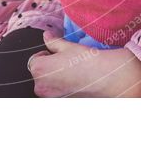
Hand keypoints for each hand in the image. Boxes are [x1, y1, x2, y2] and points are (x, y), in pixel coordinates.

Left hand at [26, 31, 140, 96]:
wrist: (105, 78)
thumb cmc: (86, 60)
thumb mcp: (68, 47)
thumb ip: (53, 42)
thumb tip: (46, 36)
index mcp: (39, 69)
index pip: (34, 61)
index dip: (46, 56)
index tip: (58, 55)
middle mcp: (40, 87)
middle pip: (39, 74)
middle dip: (49, 68)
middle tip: (66, 63)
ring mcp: (50, 98)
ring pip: (47, 85)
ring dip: (54, 79)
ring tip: (72, 73)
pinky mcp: (60, 104)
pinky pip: (56, 94)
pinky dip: (62, 89)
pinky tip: (75, 83)